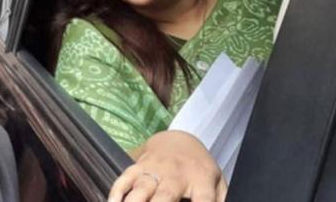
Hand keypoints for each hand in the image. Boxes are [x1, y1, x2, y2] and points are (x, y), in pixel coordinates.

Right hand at [108, 130, 226, 201]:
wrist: (178, 139)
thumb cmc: (199, 168)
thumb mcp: (217, 182)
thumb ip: (220, 199)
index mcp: (201, 180)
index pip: (204, 200)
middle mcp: (176, 174)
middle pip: (165, 197)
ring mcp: (154, 169)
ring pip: (141, 189)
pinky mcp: (137, 166)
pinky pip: (123, 180)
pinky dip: (116, 194)